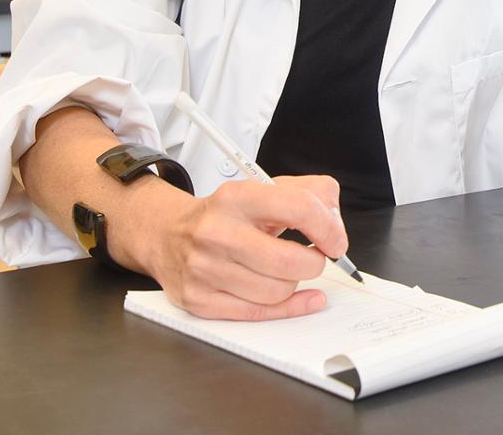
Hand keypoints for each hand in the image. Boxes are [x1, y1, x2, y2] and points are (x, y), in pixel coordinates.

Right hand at [140, 174, 349, 320]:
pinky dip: (289, 307)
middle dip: (314, 263)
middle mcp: (217, 232)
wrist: (167, 234)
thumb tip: (335, 225)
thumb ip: (311, 193)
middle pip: (291, 261)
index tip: (335, 241)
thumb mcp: (265, 189)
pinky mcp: (200, 300)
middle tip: (313, 257)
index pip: (299, 208)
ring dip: (294, 283)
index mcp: (237, 197)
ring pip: (278, 291)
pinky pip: (260, 313)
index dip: (329, 228)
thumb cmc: (226, 215)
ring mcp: (205, 269)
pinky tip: (300, 297)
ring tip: (284, 269)